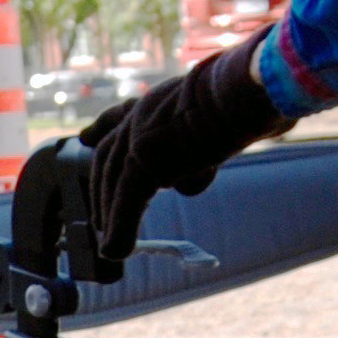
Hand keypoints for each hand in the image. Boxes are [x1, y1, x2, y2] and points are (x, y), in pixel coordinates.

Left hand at [79, 28, 283, 267]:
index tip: (86, 138)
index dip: (101, 128)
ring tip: (110, 242)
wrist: (251, 87)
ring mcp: (142, 134)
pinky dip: (121, 226)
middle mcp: (144, 113)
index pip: (120, 115)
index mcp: (160, 100)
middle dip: (102, 189)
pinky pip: (127, 198)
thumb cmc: (251, 97)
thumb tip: (192, 179)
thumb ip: (201, 148)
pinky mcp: (145, 158)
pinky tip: (117, 249)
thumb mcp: (222, 121)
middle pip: (109, 155)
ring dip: (111, 215)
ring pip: (115, 181)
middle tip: (100, 217)